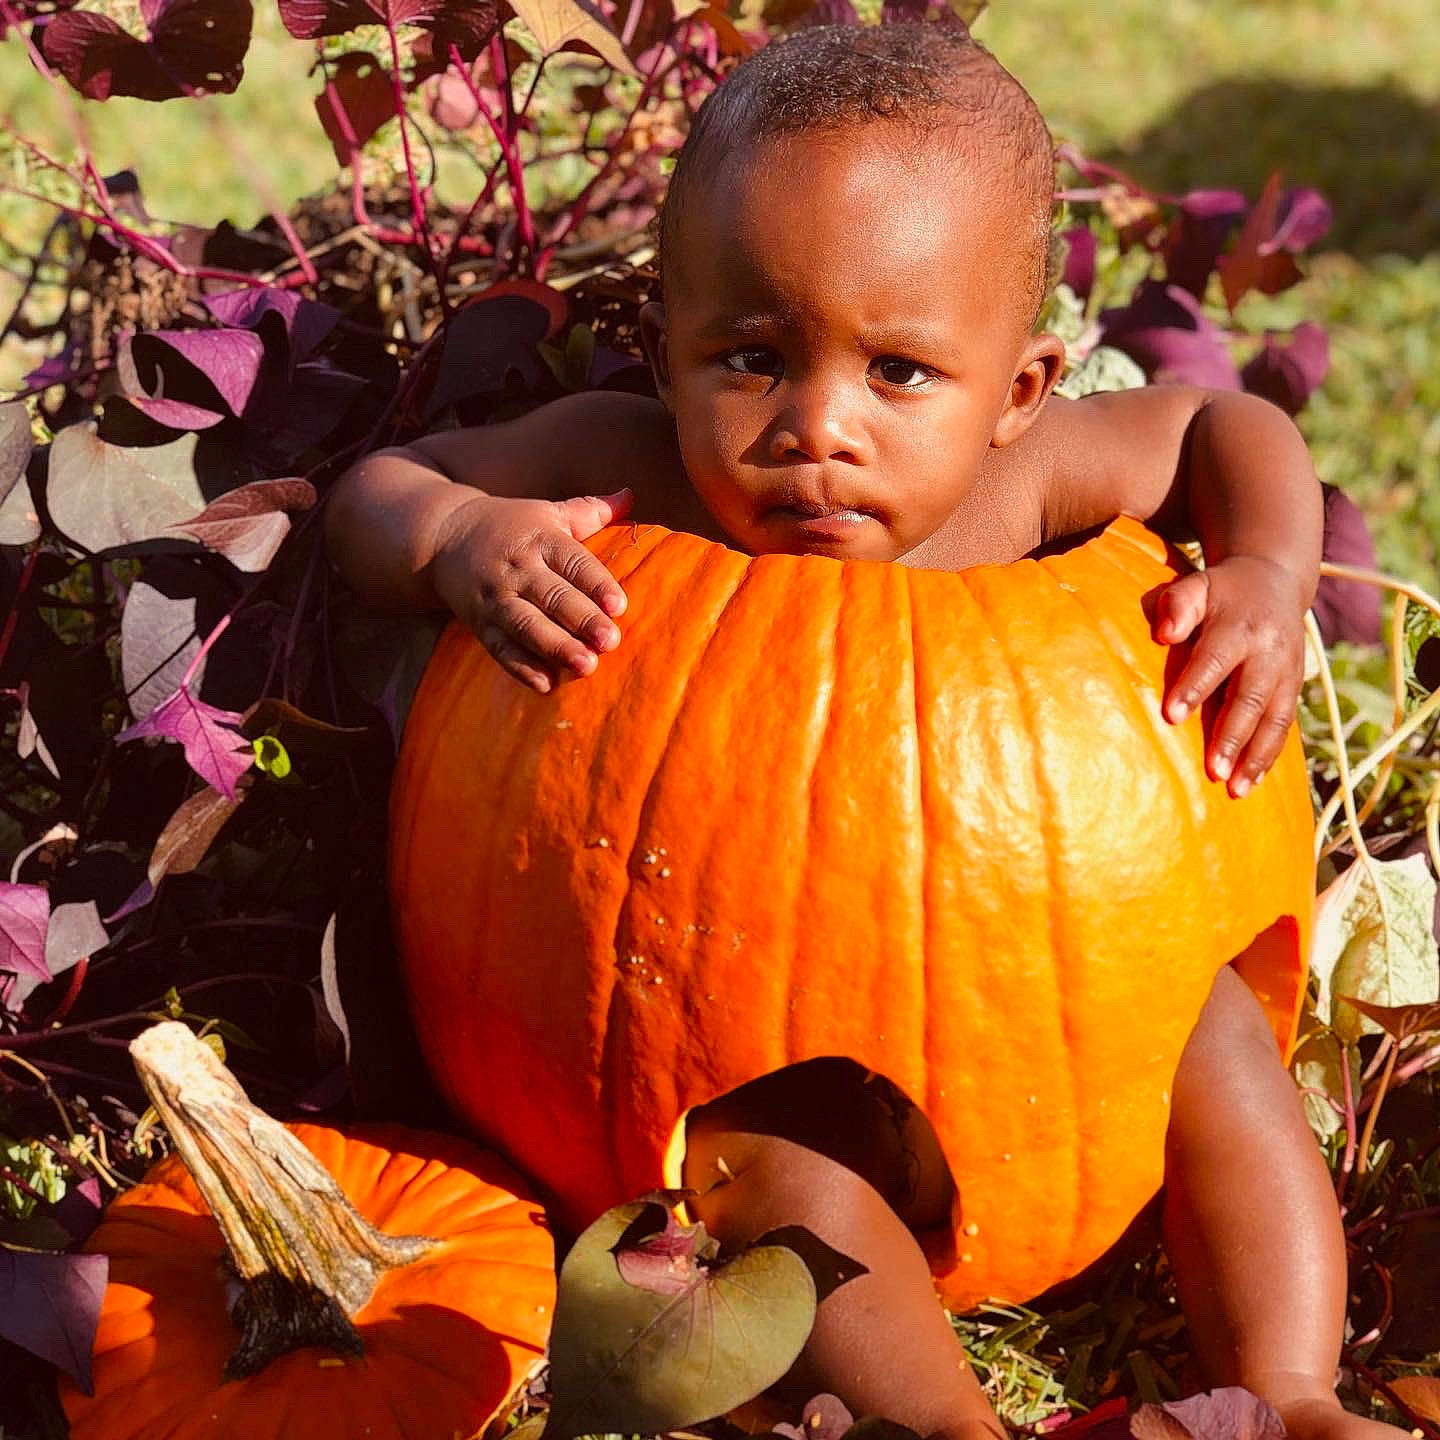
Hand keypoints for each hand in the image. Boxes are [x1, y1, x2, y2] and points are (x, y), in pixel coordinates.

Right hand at [429, 487, 632, 692]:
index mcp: (540, 539)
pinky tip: (545, 685)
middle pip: (552, 596)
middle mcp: (518, 569)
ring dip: (555, 647)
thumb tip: (630, 494)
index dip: (596, 583)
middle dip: (581, 619)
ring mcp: (496, 599)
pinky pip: (500, 648)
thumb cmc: (510, 526)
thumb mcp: (546, 511)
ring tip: (586, 666)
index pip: (573, 561)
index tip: (618, 605)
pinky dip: (521, 668)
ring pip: (526, 625)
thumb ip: (590, 510)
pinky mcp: (480, 624)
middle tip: (609, 641)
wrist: (441, 537)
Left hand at [1154, 556, 1308, 796]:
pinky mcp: (1294, 687)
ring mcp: (1286, 672)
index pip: (1214, 660)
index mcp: (1240, 627)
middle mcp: (1269, 653)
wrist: (1274, 582)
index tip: (1172, 717)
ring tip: (1236, 789)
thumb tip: (1164, 633)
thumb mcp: (1198, 584)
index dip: (1194, 687)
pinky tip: (1251, 780)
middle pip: (1250, 698)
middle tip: (1213, 769)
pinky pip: (1284, 724)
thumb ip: (1178, 604)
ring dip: (1256, 756)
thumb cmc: (1222, 591)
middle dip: (1232, 735)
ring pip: (1274, 719)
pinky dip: (1270, 754)